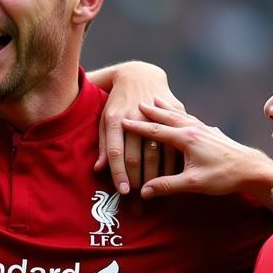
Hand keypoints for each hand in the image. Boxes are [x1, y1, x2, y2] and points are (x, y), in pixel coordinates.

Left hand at [92, 63, 184, 192]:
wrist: (139, 74)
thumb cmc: (117, 103)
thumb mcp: (105, 120)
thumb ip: (102, 145)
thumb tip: (98, 169)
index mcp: (115, 118)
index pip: (116, 152)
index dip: (119, 174)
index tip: (123, 192)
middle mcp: (134, 116)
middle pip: (136, 156)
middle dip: (137, 180)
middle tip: (138, 197)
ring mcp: (154, 114)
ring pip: (156, 152)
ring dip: (155, 175)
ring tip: (153, 189)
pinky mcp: (170, 112)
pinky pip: (173, 140)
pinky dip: (172, 160)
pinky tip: (170, 174)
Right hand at [120, 100, 272, 200]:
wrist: (251, 169)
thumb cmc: (223, 177)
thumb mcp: (193, 183)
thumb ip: (167, 185)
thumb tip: (144, 191)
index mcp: (186, 139)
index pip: (156, 130)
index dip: (138, 126)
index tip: (124, 120)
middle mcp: (194, 129)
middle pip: (167, 117)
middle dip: (151, 111)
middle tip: (137, 102)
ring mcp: (204, 129)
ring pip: (180, 114)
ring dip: (165, 108)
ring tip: (155, 99)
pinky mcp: (212, 132)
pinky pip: (190, 118)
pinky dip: (180, 113)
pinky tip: (181, 114)